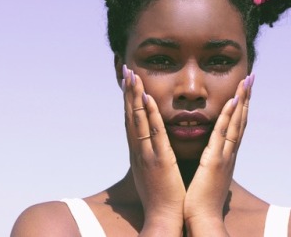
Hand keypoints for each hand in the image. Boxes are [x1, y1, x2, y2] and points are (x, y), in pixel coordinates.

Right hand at [122, 66, 185, 234]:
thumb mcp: (153, 174)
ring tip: (132, 75)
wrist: (164, 219)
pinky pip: (152, 132)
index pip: (132, 121)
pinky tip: (147, 97)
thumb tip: (151, 149)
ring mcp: (147, 154)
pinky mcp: (158, 159)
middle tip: (126, 71)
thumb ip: (152, 158)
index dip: (129, 101)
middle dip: (128, 92)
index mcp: (140, 152)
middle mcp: (139, 150)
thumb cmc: (162, 197)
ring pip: (138, 119)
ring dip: (134, 96)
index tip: (128, 83)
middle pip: (130, 115)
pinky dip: (148, 114)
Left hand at [184, 75, 252, 234]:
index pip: (235, 126)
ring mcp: (225, 156)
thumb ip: (209, 163)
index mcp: (224, 156)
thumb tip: (208, 157)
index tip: (243, 89)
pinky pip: (223, 134)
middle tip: (251, 77)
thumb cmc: (200, 201)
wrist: (202, 221)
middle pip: (241, 120)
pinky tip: (233, 101)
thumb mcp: (207, 177)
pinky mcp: (215, 161)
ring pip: (236, 123)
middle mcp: (229, 153)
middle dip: (246, 97)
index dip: (240, 107)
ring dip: (242, 100)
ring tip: (246, 80)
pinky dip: (229, 117)